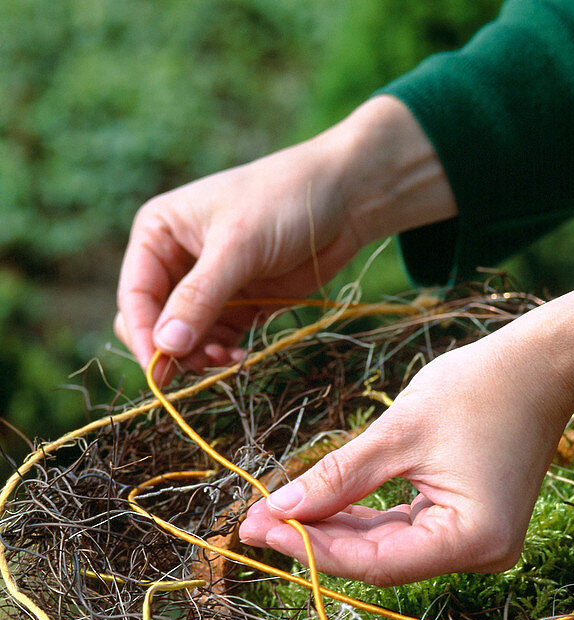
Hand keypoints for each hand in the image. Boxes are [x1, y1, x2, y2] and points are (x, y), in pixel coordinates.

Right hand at [115, 97, 455, 383]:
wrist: (344, 199)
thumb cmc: (283, 202)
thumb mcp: (238, 247)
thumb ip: (200, 298)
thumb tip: (165, 346)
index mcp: (158, 233)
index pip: (134, 294)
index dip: (144, 335)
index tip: (160, 370)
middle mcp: (175, 260)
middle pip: (153, 321)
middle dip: (171, 349)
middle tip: (196, 369)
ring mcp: (208, 286)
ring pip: (185, 338)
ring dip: (200, 356)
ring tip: (229, 357)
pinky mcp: (239, 305)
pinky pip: (216, 340)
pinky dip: (222, 353)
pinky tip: (241, 355)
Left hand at [238, 270, 573, 584]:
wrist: (543, 365)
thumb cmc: (481, 388)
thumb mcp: (399, 432)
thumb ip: (339, 476)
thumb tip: (281, 509)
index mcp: (472, 538)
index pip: (376, 562)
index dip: (312, 550)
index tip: (258, 528)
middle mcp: (480, 553)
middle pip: (379, 561)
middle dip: (314, 541)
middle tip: (252, 522)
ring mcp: (476, 542)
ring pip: (387, 548)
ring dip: (333, 531)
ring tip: (273, 513)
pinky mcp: (467, 524)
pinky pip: (404, 530)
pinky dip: (362, 518)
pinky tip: (316, 507)